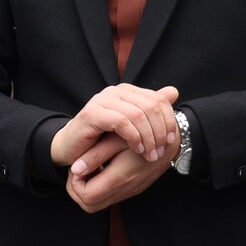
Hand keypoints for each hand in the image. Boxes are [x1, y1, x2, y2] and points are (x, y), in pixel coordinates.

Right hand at [51, 84, 179, 170]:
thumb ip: (150, 108)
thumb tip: (173, 92)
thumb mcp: (132, 125)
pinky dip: (134, 137)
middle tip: (160, 151)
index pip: (158, 99)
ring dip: (148, 137)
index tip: (171, 141)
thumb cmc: (102, 138)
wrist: (72, 148)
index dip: (168, 120)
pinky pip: (122, 122)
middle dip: (160, 131)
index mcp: (126, 91)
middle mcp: (114, 91)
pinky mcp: (92, 113)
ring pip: (138, 114)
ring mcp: (102, 100)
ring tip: (149, 154)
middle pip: (150, 106)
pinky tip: (137, 149)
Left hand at [67, 132, 169, 211]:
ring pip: (98, 203)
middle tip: (80, 169)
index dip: (75, 183)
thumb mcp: (116, 140)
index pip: (86, 196)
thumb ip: (96, 155)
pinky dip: (99, 187)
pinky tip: (102, 167)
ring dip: (88, 189)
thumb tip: (75, 169)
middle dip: (77, 189)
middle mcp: (126, 190)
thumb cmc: (142, 135)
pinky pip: (110, 196)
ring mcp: (130, 191)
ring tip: (90, 166)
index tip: (78, 166)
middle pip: (89, 205)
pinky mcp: (134, 188)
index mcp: (120, 178)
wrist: (171, 142)